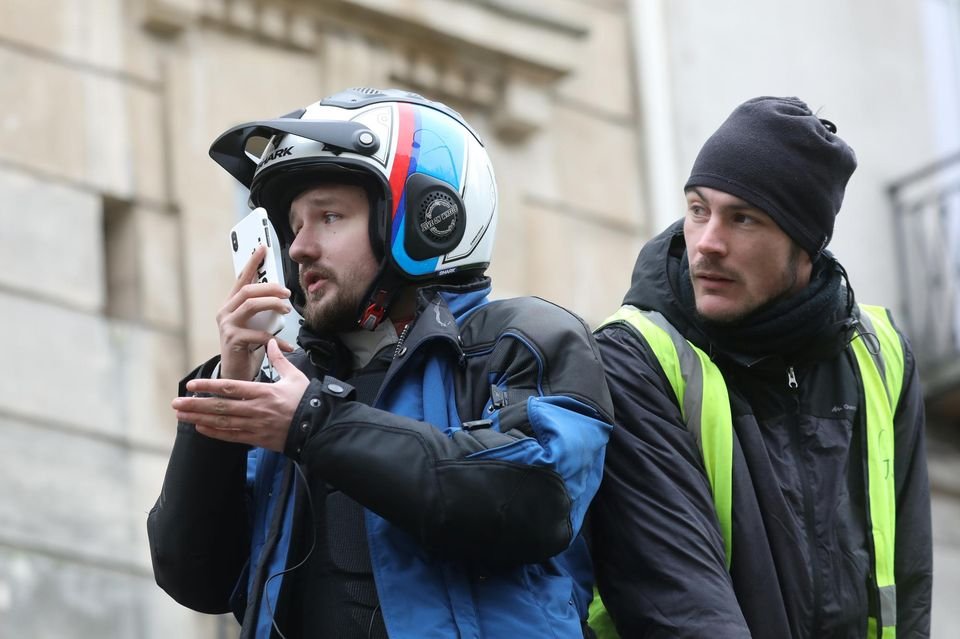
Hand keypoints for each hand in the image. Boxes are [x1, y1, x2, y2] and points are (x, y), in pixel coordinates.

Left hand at [173, 339, 310, 451]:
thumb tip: (272, 343)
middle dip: (195, 405)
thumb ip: (280, 360)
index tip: (191, 385)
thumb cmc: (307, 401)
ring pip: (222, 423)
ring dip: (199, 419)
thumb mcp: (295, 377)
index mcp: (263, 392)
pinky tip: (200, 428)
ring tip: (181, 416)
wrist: (318, 427)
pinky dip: (215, 433)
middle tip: (175, 404)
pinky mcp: (257, 439)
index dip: (209, 386)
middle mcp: (255, 409)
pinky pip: (232, 436)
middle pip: (219, 407)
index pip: (230, 388)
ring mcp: (255, 426)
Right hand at [218, 244, 293, 379]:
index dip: (252, 262)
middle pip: (248, 290)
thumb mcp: (255, 324)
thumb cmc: (248, 347)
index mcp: (231, 305)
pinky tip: (288, 345)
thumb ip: (262, 310)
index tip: (262, 247)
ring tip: (287, 311)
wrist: (236, 374)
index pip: (241, 279)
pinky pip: (259, 334)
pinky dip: (277, 339)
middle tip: (288, 292)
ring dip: (273, 304)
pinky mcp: (232, 340)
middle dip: (270, 287)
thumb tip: (281, 294)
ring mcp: (227, 325)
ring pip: (251, 304)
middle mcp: (225, 312)